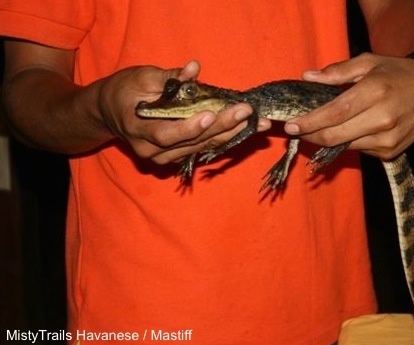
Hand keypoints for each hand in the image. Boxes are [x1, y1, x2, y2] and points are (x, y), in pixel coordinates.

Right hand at [98, 61, 268, 163]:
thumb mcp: (141, 77)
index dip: (190, 127)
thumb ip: (169, 77)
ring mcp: (163, 157)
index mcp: (138, 129)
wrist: (109, 114)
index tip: (211, 114)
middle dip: (222, 128)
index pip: (167, 134)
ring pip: (200, 149)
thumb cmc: (123, 91)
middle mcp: (151, 150)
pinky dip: (222, 139)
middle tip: (247, 114)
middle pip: (191, 143)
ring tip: (254, 124)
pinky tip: (243, 130)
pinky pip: (201, 149)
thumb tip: (194, 68)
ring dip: (229, 136)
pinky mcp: (175, 157)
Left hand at [284, 53, 413, 159]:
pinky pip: (358, 150)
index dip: (309, 122)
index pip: (334, 114)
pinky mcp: (390, 152)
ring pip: (343, 146)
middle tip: (295, 130)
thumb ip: (337, 71)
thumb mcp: (369, 62)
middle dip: (310, 135)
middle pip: (334, 136)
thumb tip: (308, 77)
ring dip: (325, 140)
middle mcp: (383, 119)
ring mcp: (388, 140)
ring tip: (316, 129)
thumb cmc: (397, 73)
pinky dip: (346, 142)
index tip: (290, 126)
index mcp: (375, 92)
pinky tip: (346, 131)